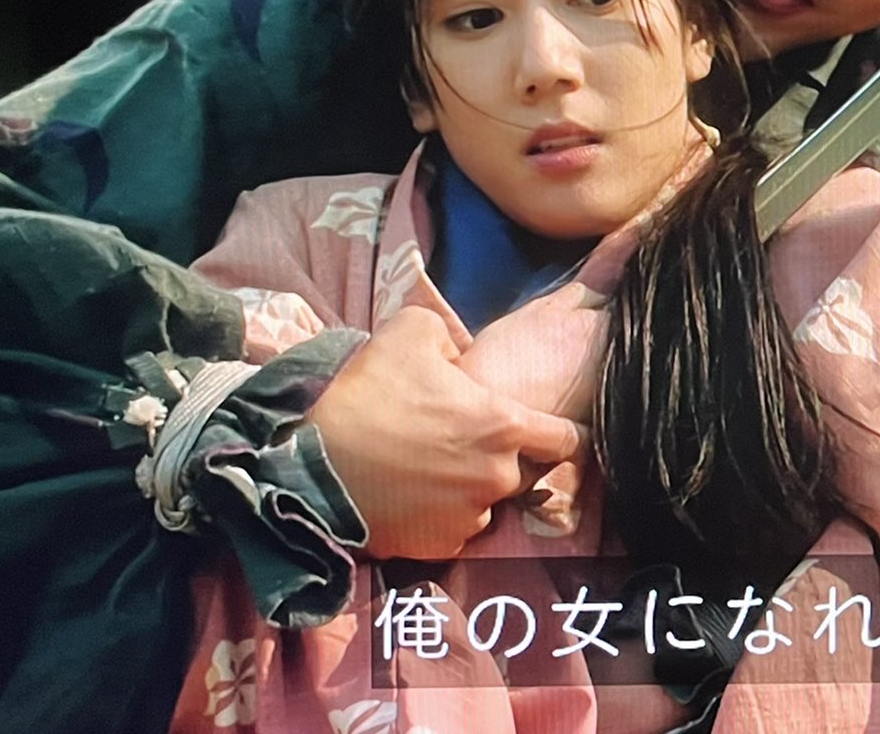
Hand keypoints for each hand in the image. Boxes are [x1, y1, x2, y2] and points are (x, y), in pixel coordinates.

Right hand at [301, 306, 585, 560]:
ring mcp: (471, 517)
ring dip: (470, 485)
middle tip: (458, 441)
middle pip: (521, 469)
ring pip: (487, 499)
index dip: (565, 432)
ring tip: (427, 467)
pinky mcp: (441, 547)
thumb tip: (464, 356)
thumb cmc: (366, 394)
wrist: (311, 467)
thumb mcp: (411, 331)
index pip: (567, 438)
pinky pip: (456, 527)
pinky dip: (442, 514)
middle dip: (500, 456)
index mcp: (503, 426)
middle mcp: (498, 477)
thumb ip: (454, 337)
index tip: (555, 432)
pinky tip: (412, 494)